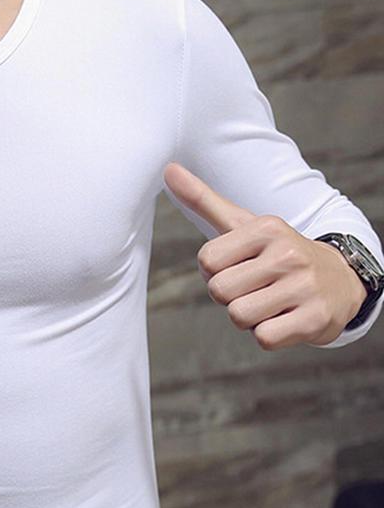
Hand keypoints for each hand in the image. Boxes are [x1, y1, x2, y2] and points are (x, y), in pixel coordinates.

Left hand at [163, 162, 367, 349]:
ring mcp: (304, 286)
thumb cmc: (276, 254)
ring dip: (249, 317)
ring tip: (272, 302)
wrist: (340, 281)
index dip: (216, 272)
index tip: (241, 266)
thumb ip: (203, 200)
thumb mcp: (242, 224)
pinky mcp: (316, 319)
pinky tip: (287, 317)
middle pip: (220, 292)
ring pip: (239, 316)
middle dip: (231, 296)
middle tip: (258, 287)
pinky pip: (264, 338)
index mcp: (266, 228)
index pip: (206, 261)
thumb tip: (168, 169)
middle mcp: (288, 254)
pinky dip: (269, 334)